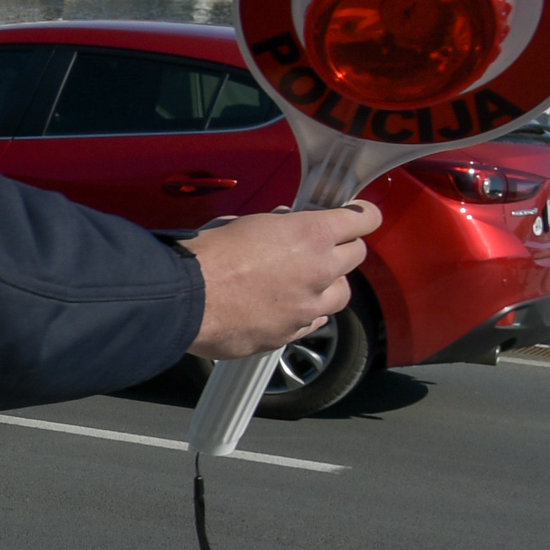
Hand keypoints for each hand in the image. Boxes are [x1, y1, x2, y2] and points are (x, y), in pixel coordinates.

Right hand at [186, 202, 381, 359]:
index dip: (363, 215)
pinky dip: (306, 313)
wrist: (185, 299)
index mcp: (311, 234)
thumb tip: (282, 226)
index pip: (362, 220)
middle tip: (325, 247)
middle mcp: (319, 270)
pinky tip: (288, 307)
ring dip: (329, 285)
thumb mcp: (243, 223)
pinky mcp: (290, 333)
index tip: (360, 216)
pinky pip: (313, 322)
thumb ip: (275, 226)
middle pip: (357, 256)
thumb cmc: (207, 255)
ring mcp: (308, 307)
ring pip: (341, 294)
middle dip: (343, 248)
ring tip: (308, 282)